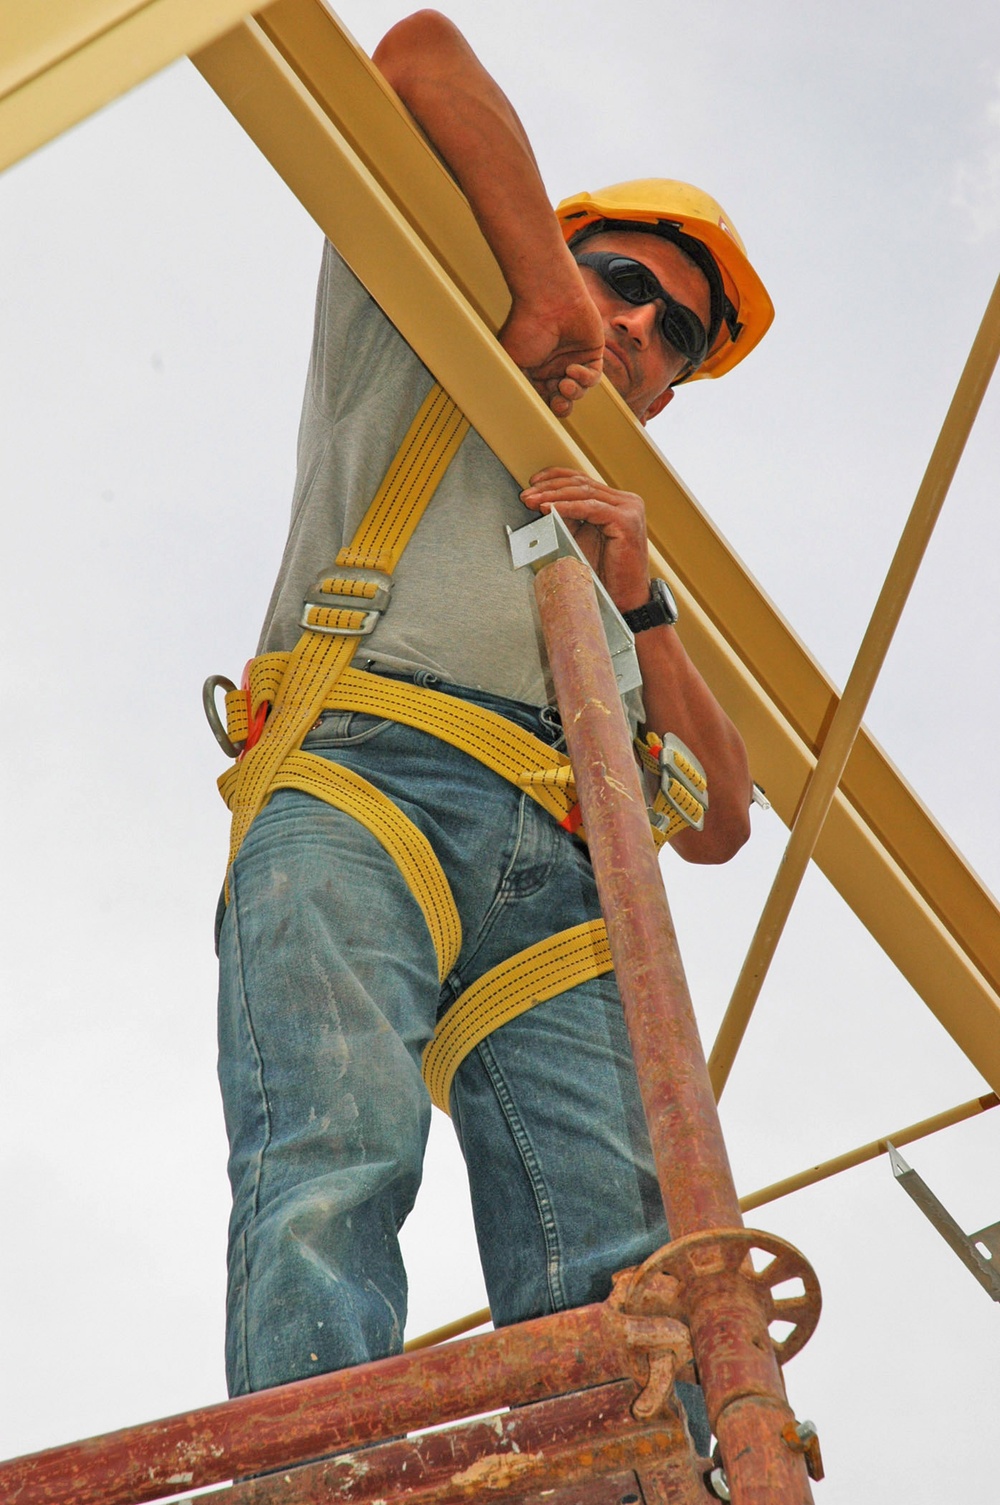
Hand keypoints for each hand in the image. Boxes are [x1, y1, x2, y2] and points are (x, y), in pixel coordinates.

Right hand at [500, 295, 603, 417]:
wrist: (548, 300)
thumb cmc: (526, 326)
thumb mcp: (513, 360)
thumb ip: (518, 385)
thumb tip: (520, 407)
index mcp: (535, 370)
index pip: (543, 397)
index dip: (545, 407)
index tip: (543, 408)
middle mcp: (555, 366)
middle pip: (563, 398)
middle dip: (562, 405)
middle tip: (558, 403)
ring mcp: (574, 360)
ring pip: (579, 390)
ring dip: (574, 393)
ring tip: (566, 384)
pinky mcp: (592, 353)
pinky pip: (593, 376)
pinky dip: (585, 378)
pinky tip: (573, 370)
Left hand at [519, 467, 650, 607]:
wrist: (623, 599)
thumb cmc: (603, 575)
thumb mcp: (579, 538)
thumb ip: (566, 518)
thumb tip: (541, 501)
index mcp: (617, 503)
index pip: (583, 481)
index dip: (556, 477)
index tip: (533, 482)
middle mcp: (626, 502)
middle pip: (581, 484)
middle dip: (549, 488)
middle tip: (526, 495)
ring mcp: (629, 509)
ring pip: (584, 493)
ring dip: (553, 496)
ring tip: (532, 501)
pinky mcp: (626, 520)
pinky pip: (589, 508)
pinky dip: (566, 507)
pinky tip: (549, 509)